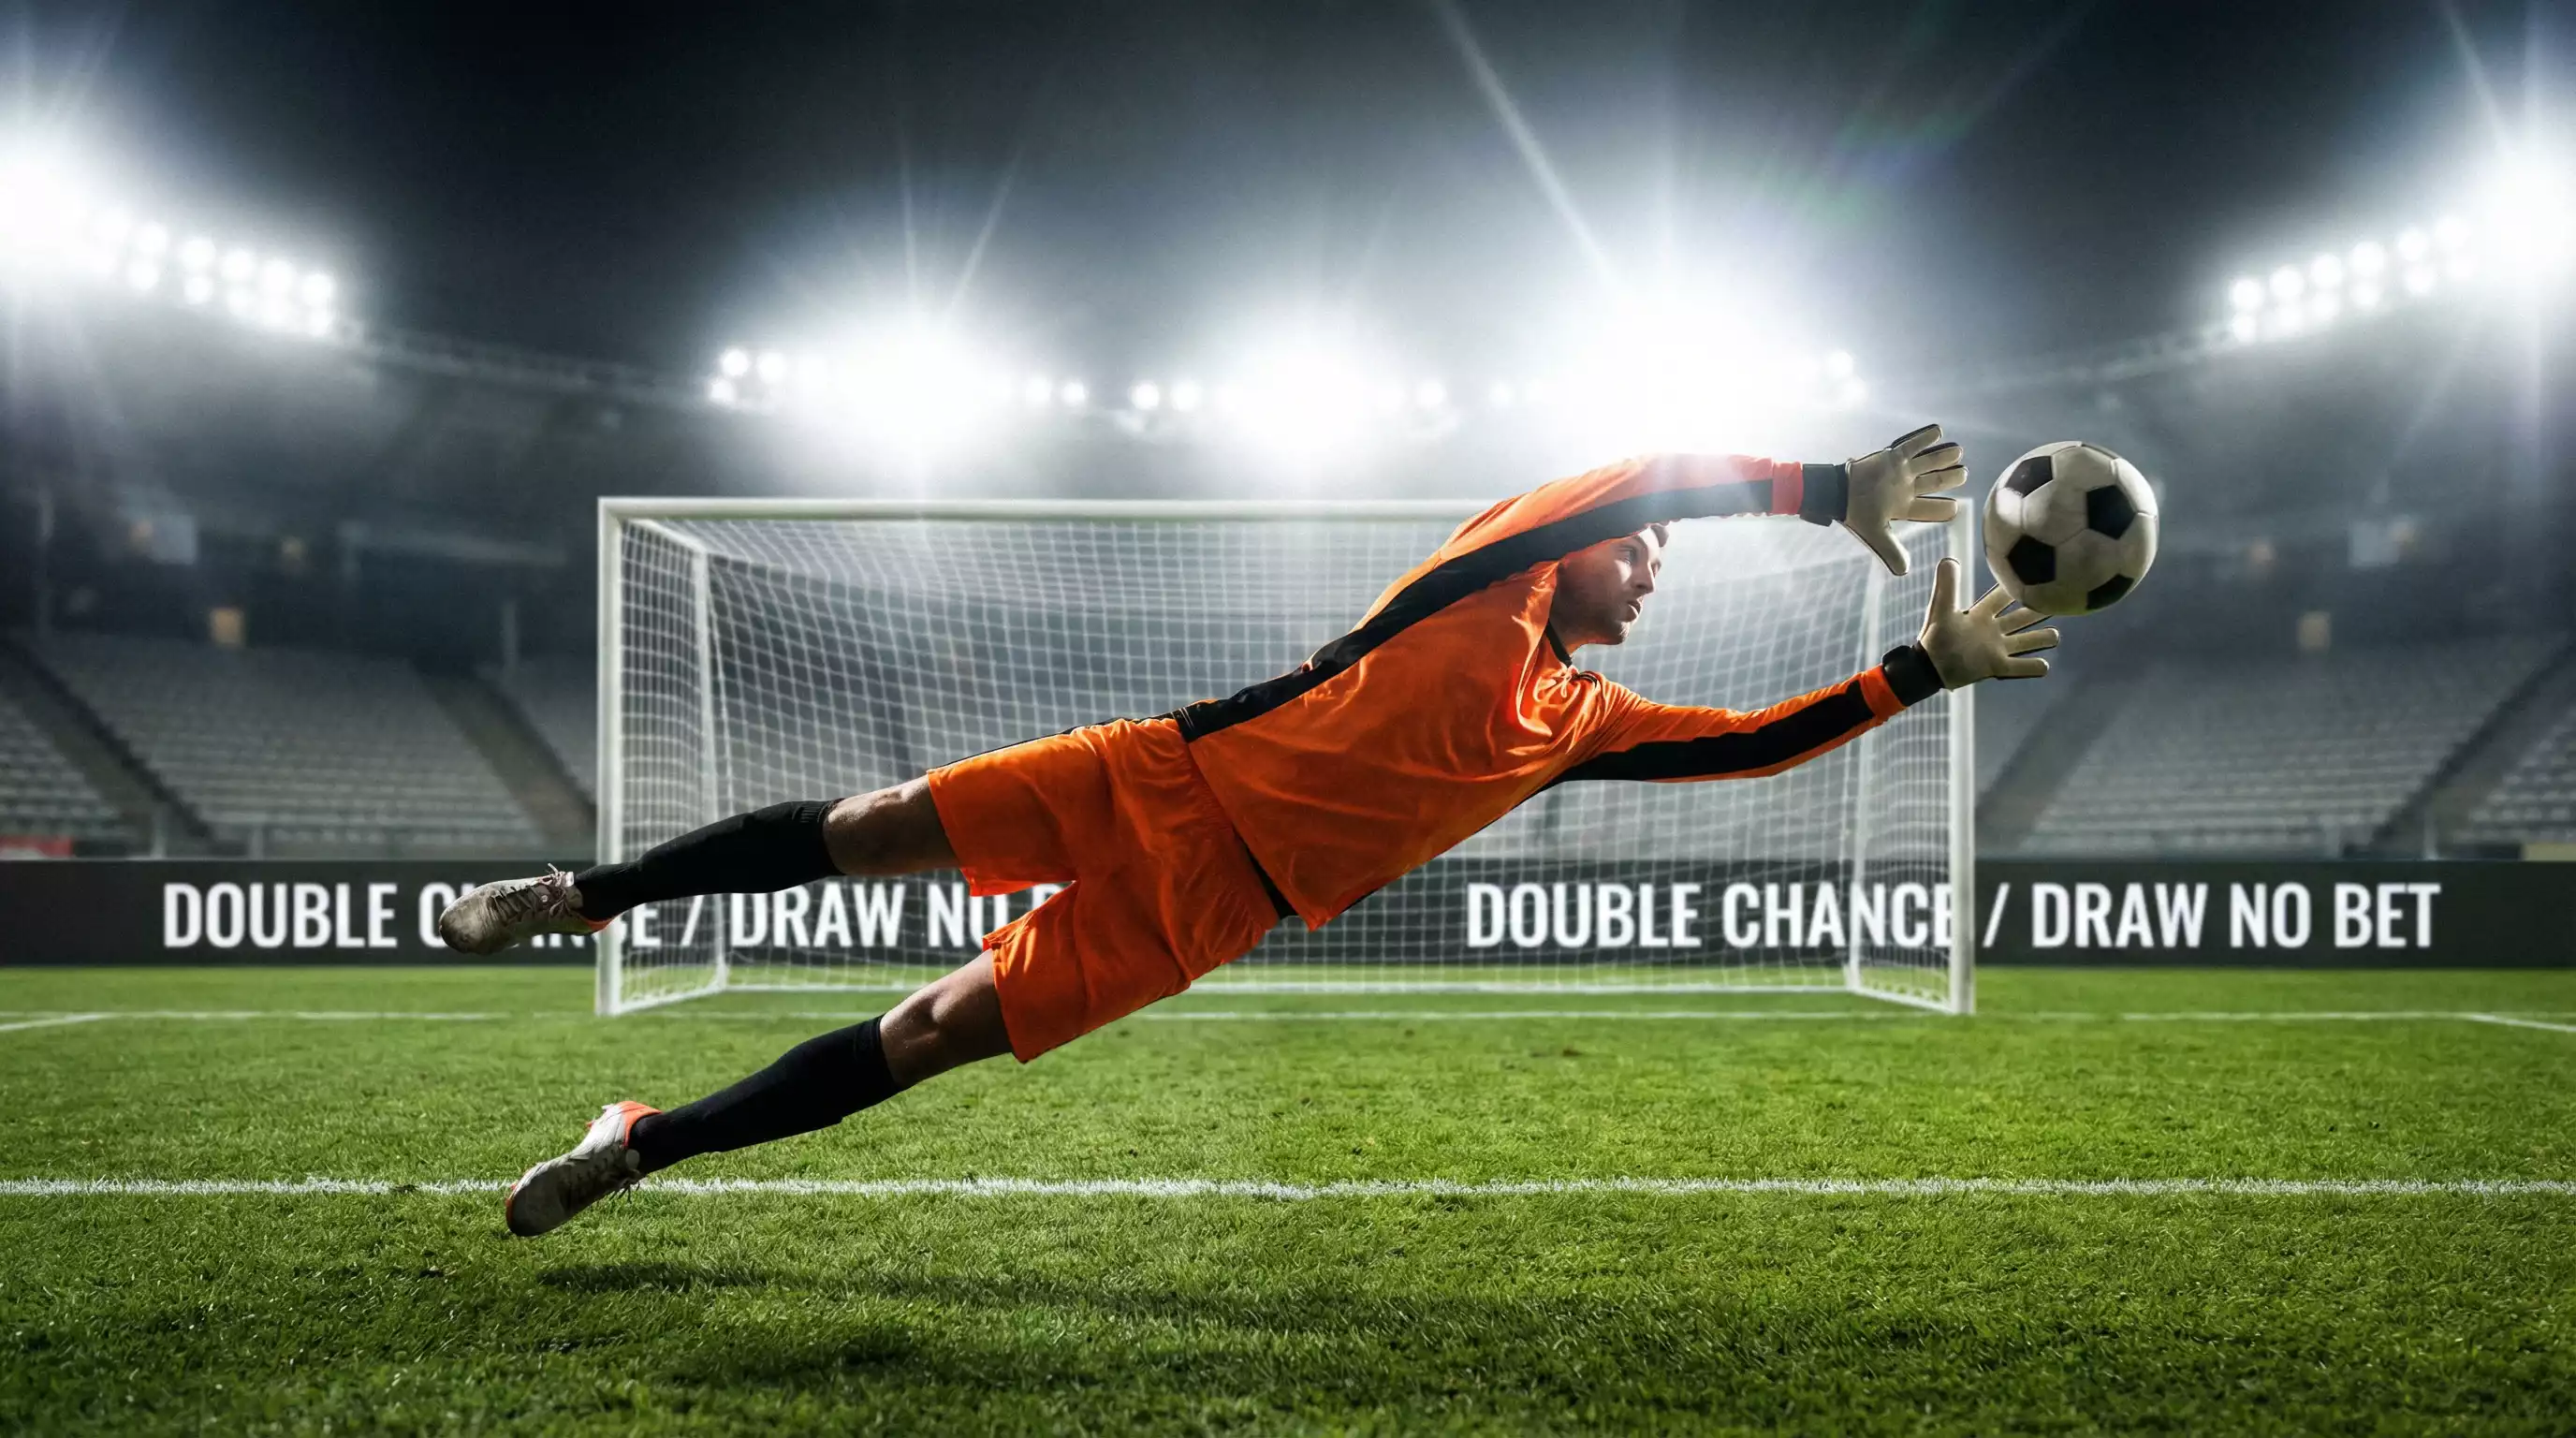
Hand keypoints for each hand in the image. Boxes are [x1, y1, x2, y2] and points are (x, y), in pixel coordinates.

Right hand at [1843, 423, 1966, 575]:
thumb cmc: (1856, 515)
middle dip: (1952, 478)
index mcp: (1905, 507)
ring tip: (1958, 452)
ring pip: (1929, 462)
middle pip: (1935, 482)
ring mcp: (1901, 472)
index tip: (1955, 508)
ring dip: (1944, 457)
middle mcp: (1906, 488)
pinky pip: (1912, 445)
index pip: (1931, 508)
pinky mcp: (1892, 457)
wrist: (1837, 492)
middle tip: (1963, 474)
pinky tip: (1939, 432)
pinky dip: (1926, 438)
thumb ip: (1892, 551)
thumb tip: (1904, 572)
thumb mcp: (1877, 535)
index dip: (1945, 508)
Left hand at [1917, 558, 2057, 687]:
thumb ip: (1947, 585)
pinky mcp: (1997, 667)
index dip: (2017, 587)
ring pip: (2027, 641)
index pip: (2004, 597)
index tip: (2036, 574)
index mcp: (1981, 614)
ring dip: (2041, 638)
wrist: (1928, 667)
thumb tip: (1949, 559)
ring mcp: (1997, 649)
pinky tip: (2044, 666)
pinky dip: (2033, 667)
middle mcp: (1993, 630)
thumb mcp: (1941, 608)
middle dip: (2038, 610)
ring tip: (2055, 635)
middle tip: (2058, 600)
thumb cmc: (1934, 636)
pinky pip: (2019, 667)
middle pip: (2022, 617)